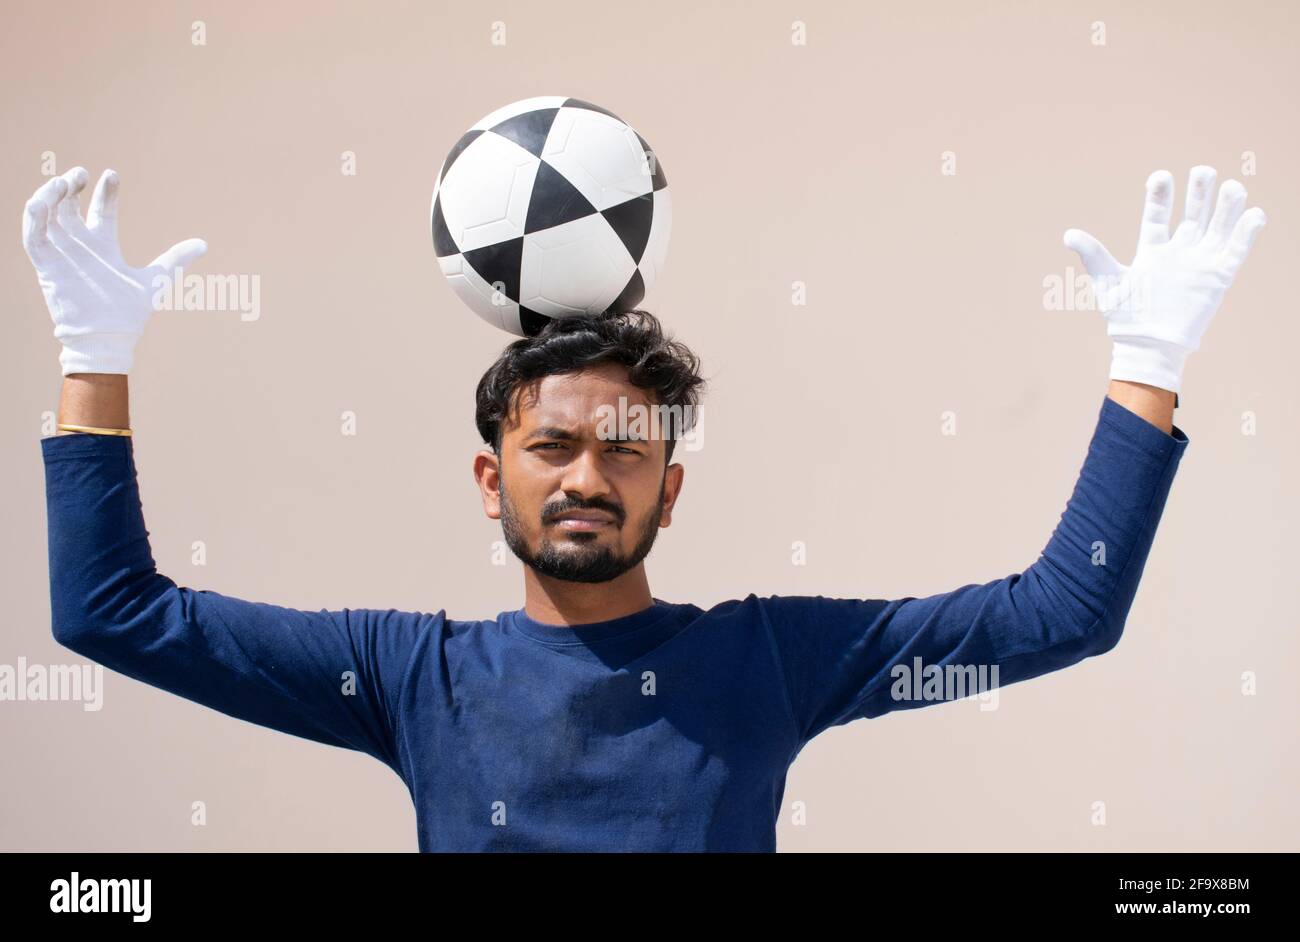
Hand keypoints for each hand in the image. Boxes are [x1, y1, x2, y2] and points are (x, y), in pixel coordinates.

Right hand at [22, 167, 206, 374]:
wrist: (108, 339)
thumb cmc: (128, 314)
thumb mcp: (156, 280)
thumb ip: (176, 260)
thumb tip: (204, 243)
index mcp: (104, 246)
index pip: (100, 210)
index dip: (105, 192)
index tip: (112, 174)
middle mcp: (81, 246)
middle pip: (69, 207)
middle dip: (72, 186)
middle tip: (80, 173)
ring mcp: (62, 255)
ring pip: (48, 216)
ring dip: (50, 196)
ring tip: (61, 181)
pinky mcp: (47, 267)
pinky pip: (33, 238)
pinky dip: (33, 218)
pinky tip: (39, 202)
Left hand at [1063, 166, 1265, 392]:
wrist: (1149, 345)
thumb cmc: (1125, 317)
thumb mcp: (1108, 281)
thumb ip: (1093, 255)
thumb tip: (1068, 234)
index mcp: (1151, 250)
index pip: (1157, 215)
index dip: (1160, 195)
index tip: (1162, 176)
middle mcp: (1178, 252)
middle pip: (1192, 214)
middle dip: (1199, 192)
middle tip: (1203, 171)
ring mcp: (1199, 262)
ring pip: (1218, 226)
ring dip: (1226, 206)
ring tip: (1231, 187)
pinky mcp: (1218, 276)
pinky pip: (1236, 250)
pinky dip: (1246, 232)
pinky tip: (1253, 213)